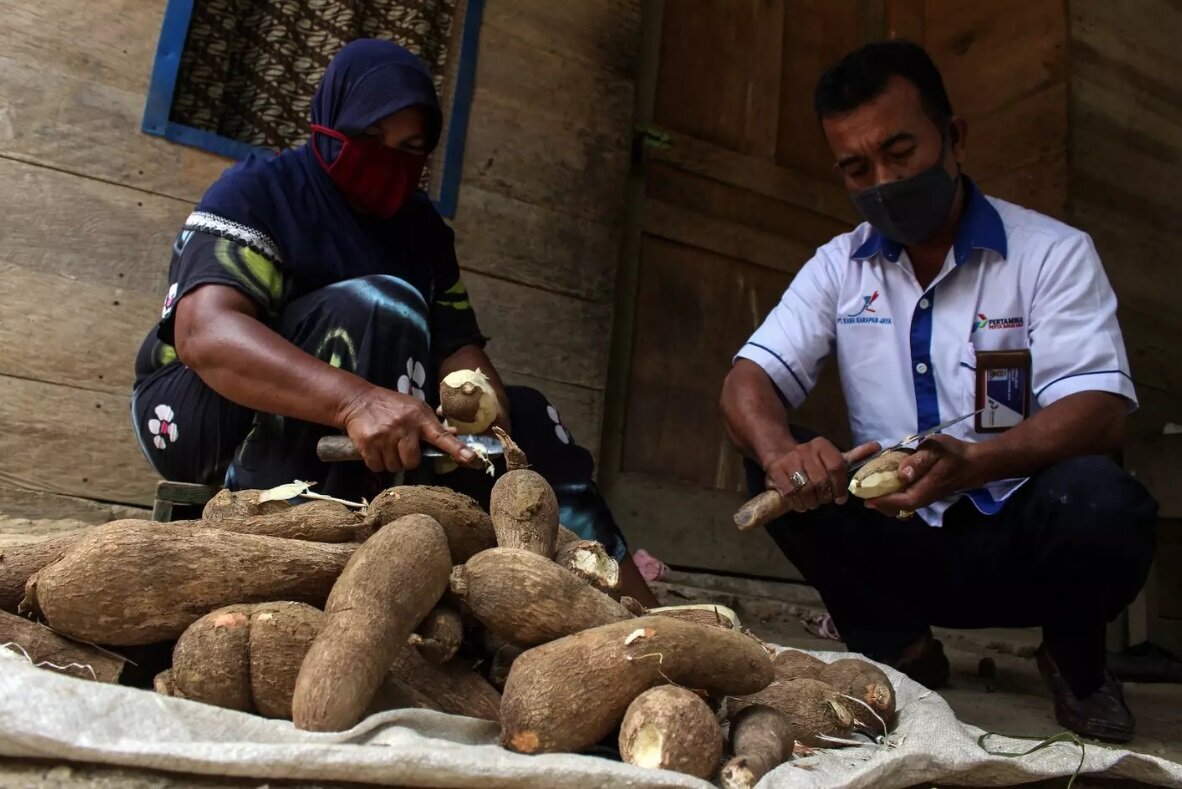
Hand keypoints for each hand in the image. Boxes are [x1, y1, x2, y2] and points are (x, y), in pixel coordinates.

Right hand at [339, 385, 475, 472]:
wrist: (358, 400)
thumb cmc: (391, 405)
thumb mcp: (415, 407)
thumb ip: (433, 423)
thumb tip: (454, 433)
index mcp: (420, 417)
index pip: (441, 436)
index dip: (456, 448)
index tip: (470, 458)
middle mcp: (404, 426)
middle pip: (412, 462)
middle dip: (406, 460)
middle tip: (400, 447)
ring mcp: (385, 435)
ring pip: (394, 466)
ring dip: (390, 461)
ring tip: (386, 445)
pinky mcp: (368, 443)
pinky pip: (377, 466)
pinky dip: (376, 463)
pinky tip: (375, 449)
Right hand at [762, 438, 881, 511]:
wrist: (780, 453)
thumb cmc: (812, 460)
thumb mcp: (833, 457)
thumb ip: (854, 455)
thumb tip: (877, 447)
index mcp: (822, 445)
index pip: (836, 467)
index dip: (840, 486)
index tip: (840, 498)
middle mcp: (805, 449)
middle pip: (821, 481)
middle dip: (824, 496)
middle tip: (824, 501)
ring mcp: (789, 460)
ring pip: (805, 488)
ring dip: (811, 501)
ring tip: (812, 503)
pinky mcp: (776, 470)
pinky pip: (789, 492)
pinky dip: (797, 502)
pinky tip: (800, 504)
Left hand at [865, 434, 982, 515]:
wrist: (975, 463)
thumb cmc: (954, 454)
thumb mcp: (936, 449)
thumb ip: (919, 460)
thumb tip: (902, 473)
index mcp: (926, 489)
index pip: (901, 502)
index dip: (883, 501)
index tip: (865, 497)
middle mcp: (924, 498)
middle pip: (898, 507)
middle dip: (879, 503)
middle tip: (861, 493)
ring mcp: (925, 497)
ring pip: (901, 505)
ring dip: (884, 500)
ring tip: (868, 491)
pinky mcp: (926, 493)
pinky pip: (906, 499)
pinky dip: (893, 496)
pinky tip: (884, 486)